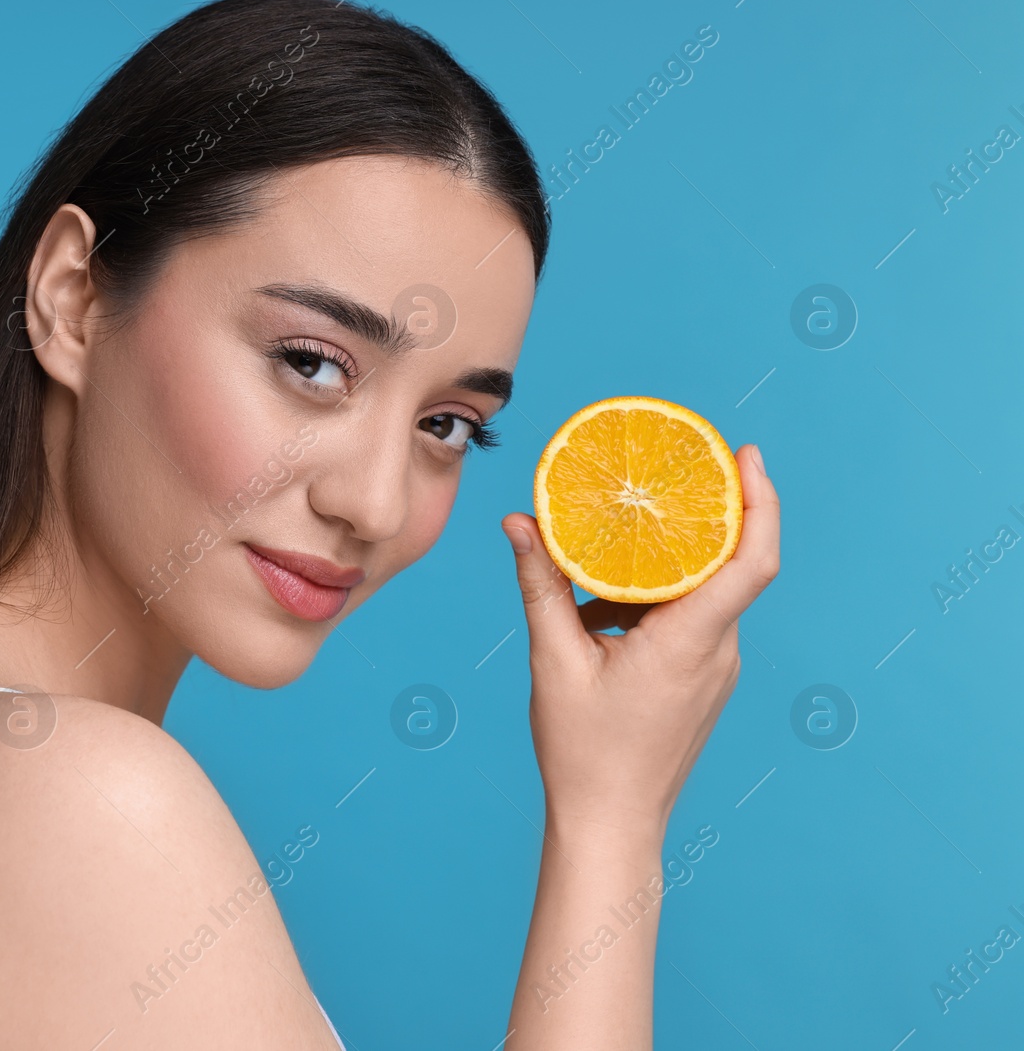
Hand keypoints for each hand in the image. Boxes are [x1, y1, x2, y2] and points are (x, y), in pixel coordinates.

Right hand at [499, 443, 779, 835]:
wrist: (611, 826)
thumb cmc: (584, 753)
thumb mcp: (554, 660)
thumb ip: (541, 586)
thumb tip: (519, 524)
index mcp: (690, 641)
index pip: (752, 560)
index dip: (760, 501)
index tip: (746, 454)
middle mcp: (717, 651)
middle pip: (732, 564)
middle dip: (709, 512)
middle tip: (677, 468)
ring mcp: (715, 669)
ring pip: (706, 592)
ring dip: (669, 561)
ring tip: (620, 536)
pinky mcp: (703, 681)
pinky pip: (692, 620)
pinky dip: (658, 596)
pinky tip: (605, 601)